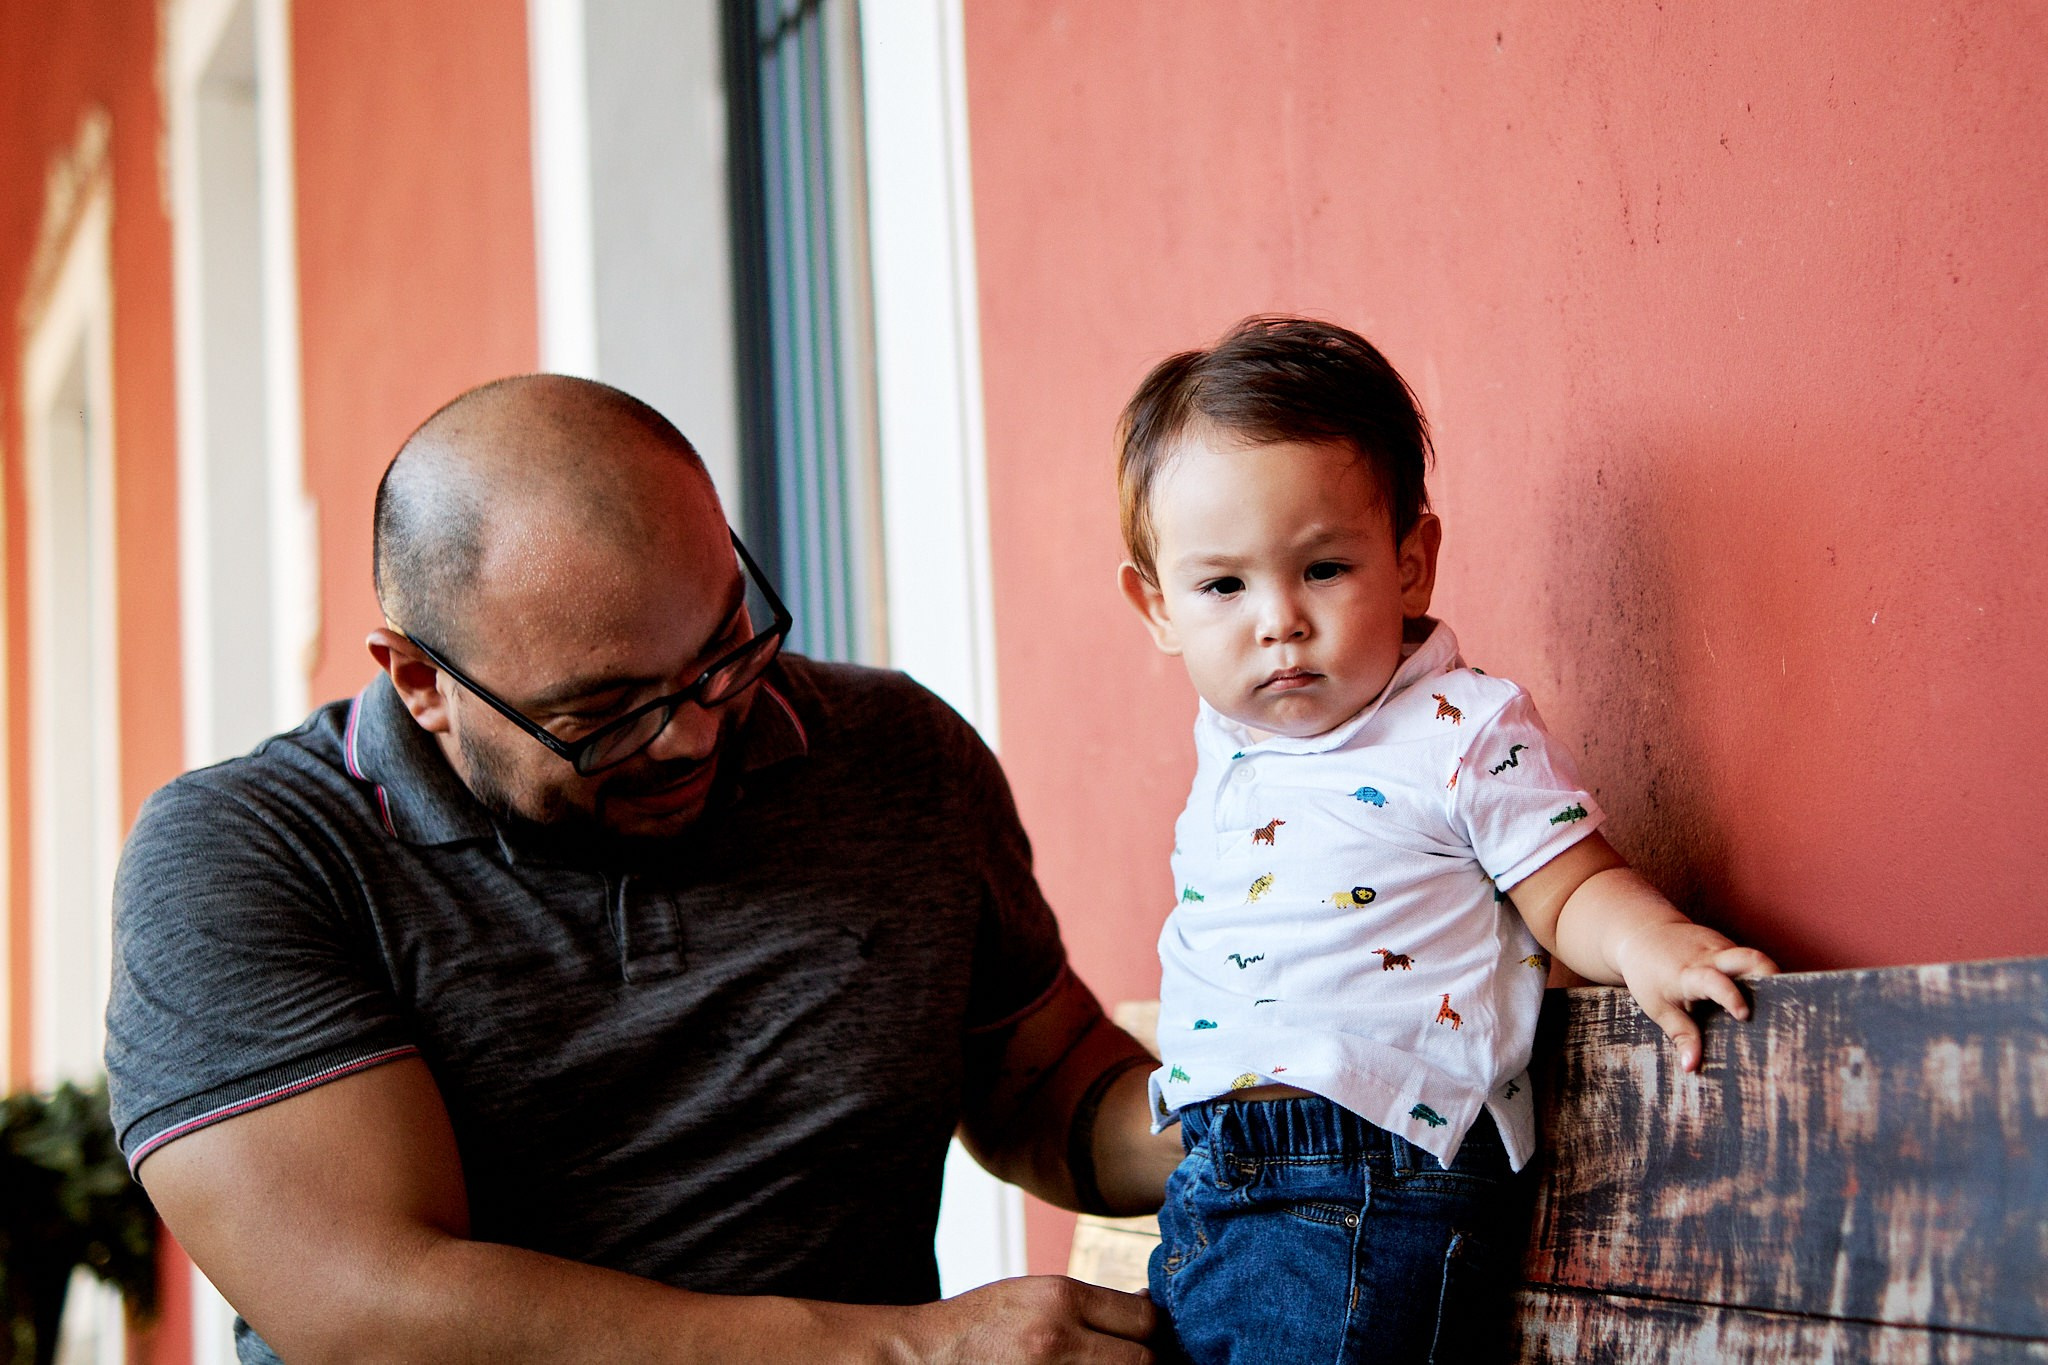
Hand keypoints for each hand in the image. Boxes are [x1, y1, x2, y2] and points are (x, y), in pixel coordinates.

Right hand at [899, 1276, 1156, 1363]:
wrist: (922, 1357)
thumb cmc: (979, 1325)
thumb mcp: (1032, 1295)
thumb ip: (1088, 1304)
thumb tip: (1145, 1308)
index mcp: (1060, 1297)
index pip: (1144, 1320)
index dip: (1151, 1333)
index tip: (1144, 1340)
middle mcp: (1059, 1338)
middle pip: (1142, 1362)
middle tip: (1122, 1362)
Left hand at [1612, 919, 1778, 1071]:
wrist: (1643, 933)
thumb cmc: (1648, 974)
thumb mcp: (1658, 1007)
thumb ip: (1680, 1035)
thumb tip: (1691, 1067)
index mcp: (1690, 973)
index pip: (1714, 981)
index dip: (1731, 997)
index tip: (1744, 1015)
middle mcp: (1710, 956)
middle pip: (1748, 957)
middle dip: (1770, 975)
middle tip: (1785, 1003)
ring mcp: (1722, 947)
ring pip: (1753, 959)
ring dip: (1769, 980)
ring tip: (1781, 1009)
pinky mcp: (1728, 946)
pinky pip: (1748, 962)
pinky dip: (1759, 979)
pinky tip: (1766, 1000)